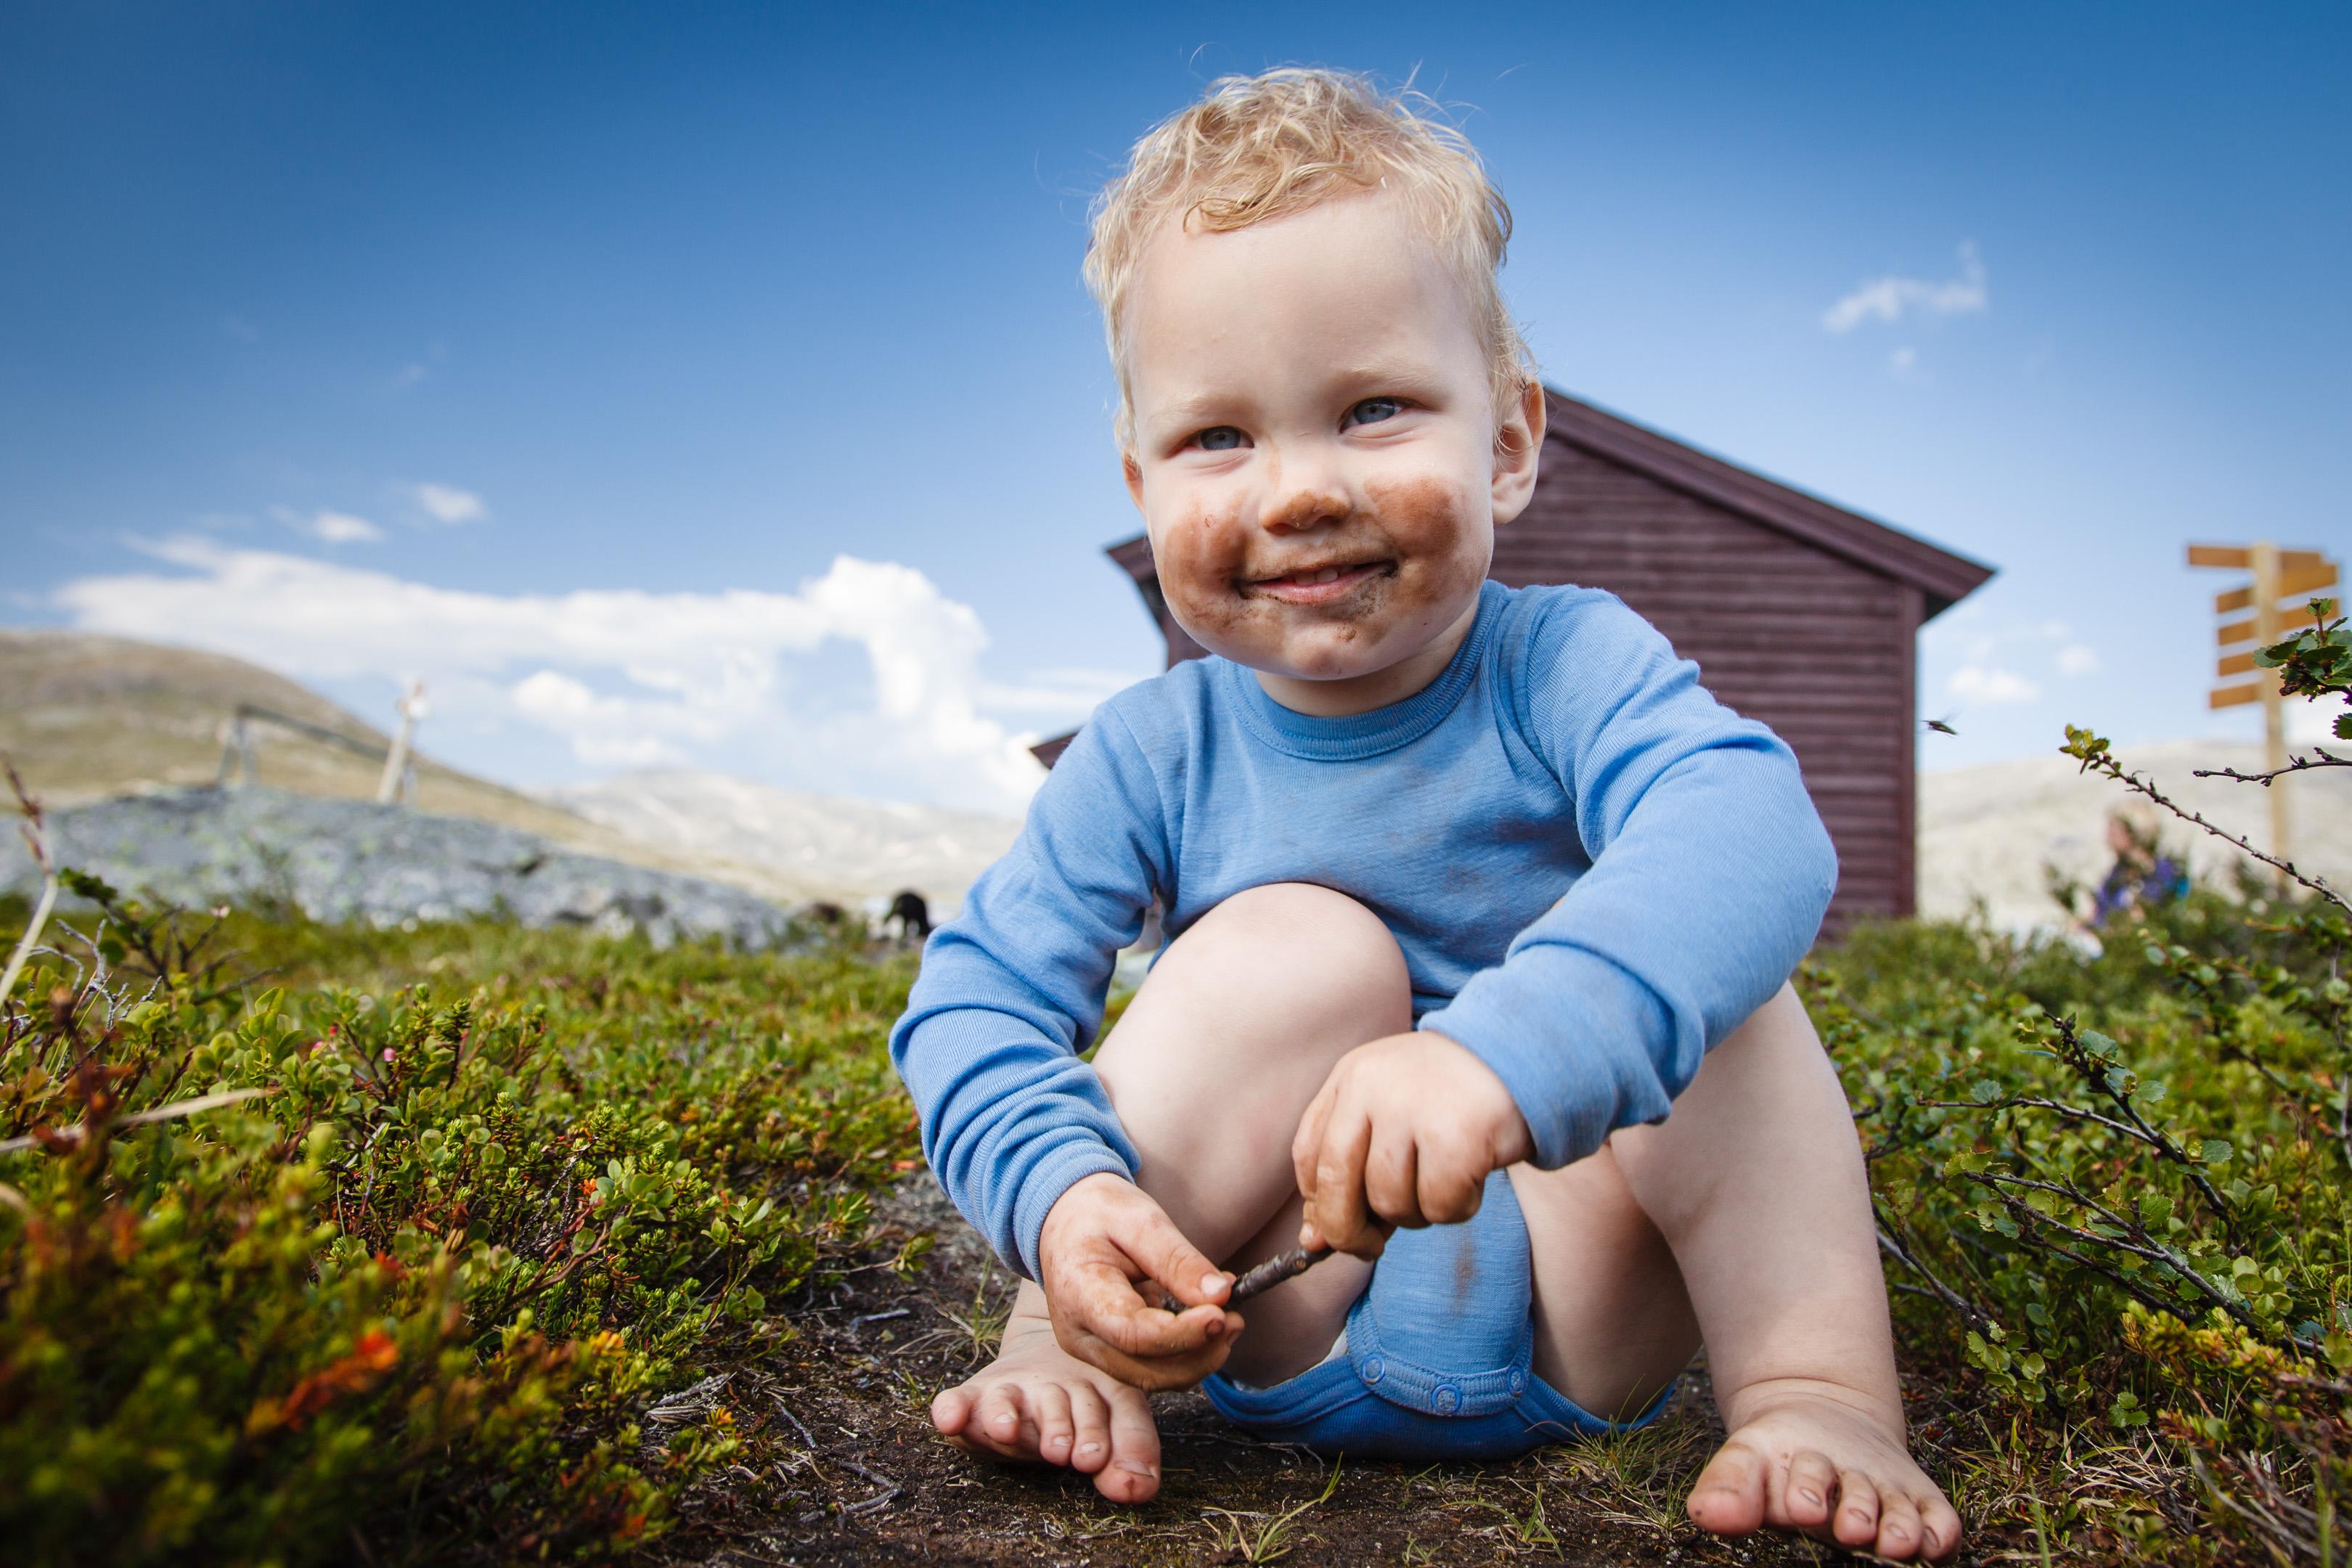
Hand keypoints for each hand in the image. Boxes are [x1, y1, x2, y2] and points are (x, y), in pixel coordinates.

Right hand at [1034, 1173, 1241, 1390]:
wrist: (1066, 1219)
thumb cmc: (1099, 1213)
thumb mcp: (1140, 1220)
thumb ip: (1179, 1260)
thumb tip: (1222, 1296)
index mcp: (1079, 1294)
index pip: (1133, 1333)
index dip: (1182, 1333)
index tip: (1221, 1315)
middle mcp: (1080, 1335)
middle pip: (1146, 1370)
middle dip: (1199, 1354)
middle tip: (1236, 1319)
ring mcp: (1092, 1350)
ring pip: (1153, 1378)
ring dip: (1198, 1359)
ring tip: (1229, 1319)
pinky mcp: (1108, 1354)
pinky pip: (1152, 1368)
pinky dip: (1186, 1353)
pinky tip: (1207, 1322)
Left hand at [1291, 1030, 1533, 1257]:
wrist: (1522, 1060)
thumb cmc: (1450, 1099)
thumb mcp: (1391, 1116)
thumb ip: (1352, 1171)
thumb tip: (1315, 1243)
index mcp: (1351, 1077)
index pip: (1309, 1155)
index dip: (1317, 1203)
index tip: (1330, 1230)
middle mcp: (1373, 1086)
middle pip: (1336, 1182)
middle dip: (1347, 1231)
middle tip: (1369, 1248)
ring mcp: (1414, 1108)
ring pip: (1390, 1201)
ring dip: (1415, 1213)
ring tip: (1440, 1184)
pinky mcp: (1457, 1135)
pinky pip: (1439, 1206)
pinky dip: (1456, 1209)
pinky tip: (1472, 1180)